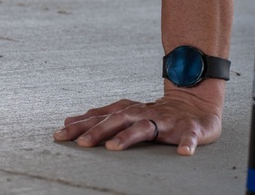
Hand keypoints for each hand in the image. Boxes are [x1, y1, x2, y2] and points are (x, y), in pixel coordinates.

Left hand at [53, 87, 222, 155]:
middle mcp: (144, 113)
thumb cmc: (156, 112)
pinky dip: (188, 143)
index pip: (101, 117)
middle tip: (80, 144)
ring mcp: (167, 121)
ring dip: (129, 136)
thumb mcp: (127, 112)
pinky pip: (190, 137)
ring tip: (113, 148)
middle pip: (117, 120)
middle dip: (98, 131)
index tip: (60, 134)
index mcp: (129, 111)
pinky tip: (184, 152)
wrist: (195, 103)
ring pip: (145, 127)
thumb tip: (69, 121)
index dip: (81, 125)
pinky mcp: (191, 129)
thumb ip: (101, 117)